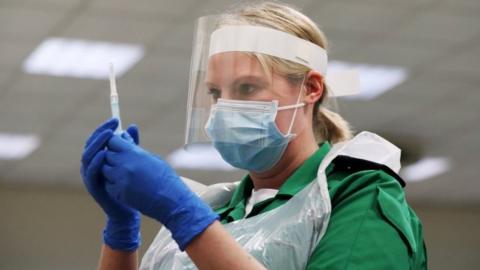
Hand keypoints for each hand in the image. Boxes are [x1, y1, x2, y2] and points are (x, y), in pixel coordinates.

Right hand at [80, 118, 140, 250]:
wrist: (129, 209)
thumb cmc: (130, 184)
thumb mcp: (131, 161)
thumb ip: (130, 144)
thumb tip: (132, 126)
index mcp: (99, 158)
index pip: (97, 139)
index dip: (104, 128)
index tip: (115, 120)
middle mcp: (91, 166)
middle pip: (90, 145)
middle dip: (101, 132)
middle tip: (112, 125)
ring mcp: (91, 177)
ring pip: (88, 156)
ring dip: (98, 144)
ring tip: (109, 135)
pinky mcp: (93, 187)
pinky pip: (91, 173)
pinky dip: (96, 162)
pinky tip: (104, 154)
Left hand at [102, 135, 218, 249]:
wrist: (172, 200)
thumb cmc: (166, 178)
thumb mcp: (153, 159)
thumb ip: (135, 149)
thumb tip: (124, 137)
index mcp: (135, 154)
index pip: (112, 141)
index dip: (114, 143)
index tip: (119, 146)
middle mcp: (125, 165)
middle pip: (106, 155)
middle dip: (112, 156)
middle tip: (121, 161)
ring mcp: (120, 180)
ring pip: (105, 170)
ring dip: (111, 170)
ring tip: (123, 173)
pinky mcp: (119, 193)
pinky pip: (108, 185)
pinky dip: (112, 183)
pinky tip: (123, 184)